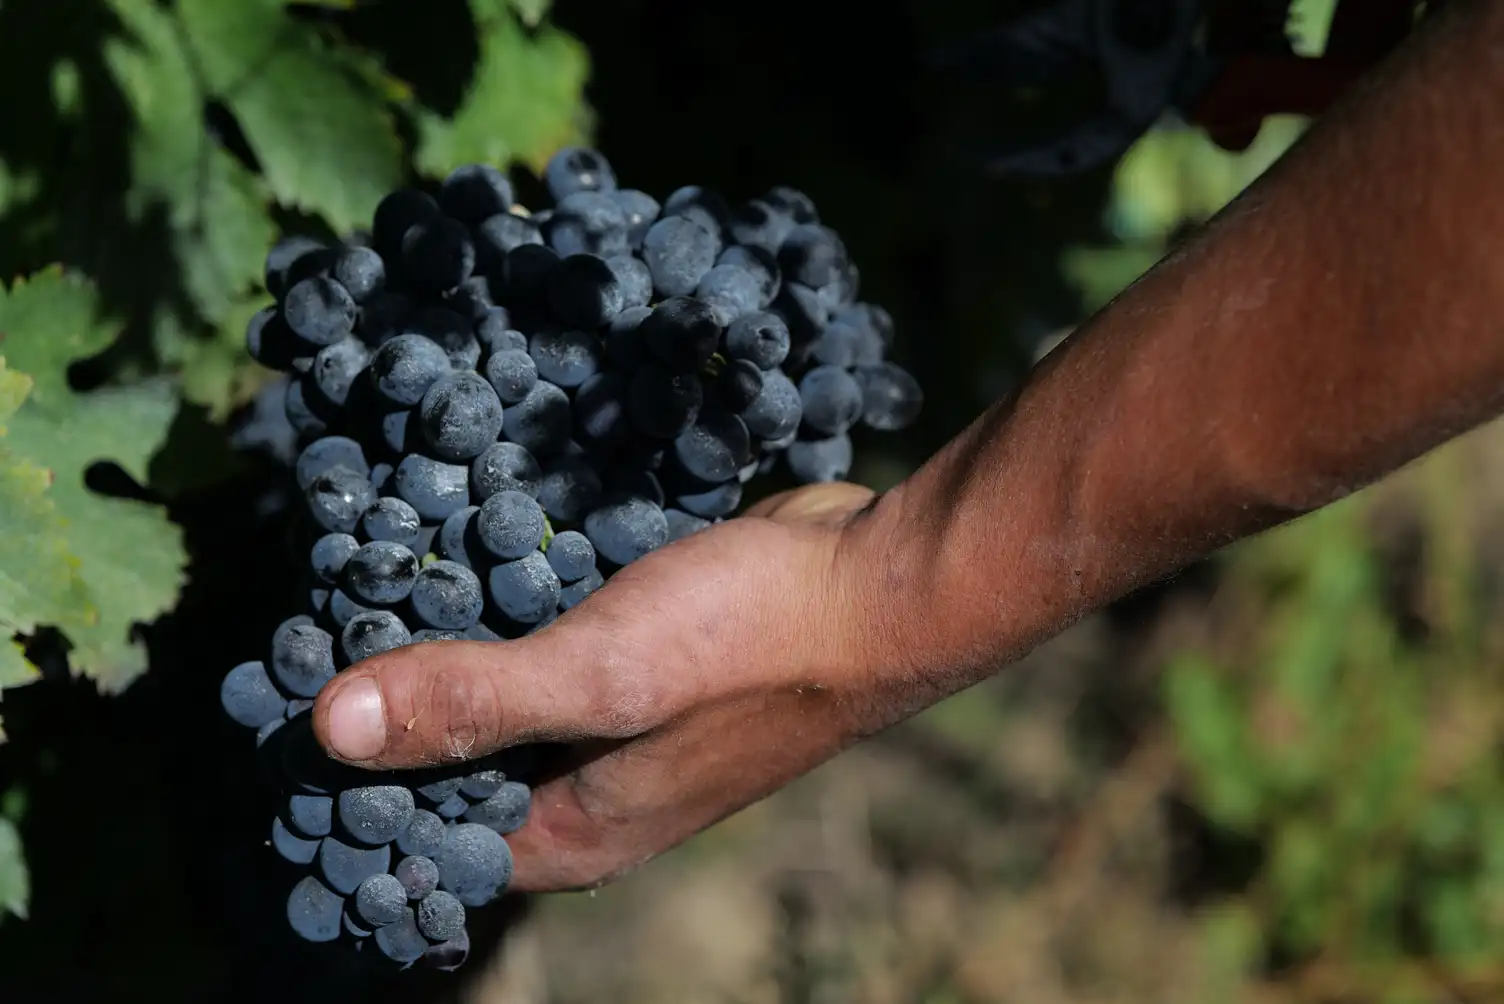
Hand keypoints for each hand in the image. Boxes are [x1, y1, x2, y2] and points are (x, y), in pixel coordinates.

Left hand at [311, 481, 886, 891]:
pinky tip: (460, 543)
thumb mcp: (602, 677)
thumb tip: (323, 730)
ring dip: (442, 645)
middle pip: (451, 763)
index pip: (415, 835)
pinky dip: (499, 605)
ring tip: (361, 575)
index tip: (266, 709)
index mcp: (570, 831)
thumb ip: (473, 703)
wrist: (878, 584)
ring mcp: (615, 723)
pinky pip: (543, 643)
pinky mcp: (638, 658)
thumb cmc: (752, 644)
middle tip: (306, 623)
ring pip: (498, 695)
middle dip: (384, 704)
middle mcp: (585, 791)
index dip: (339, 787)